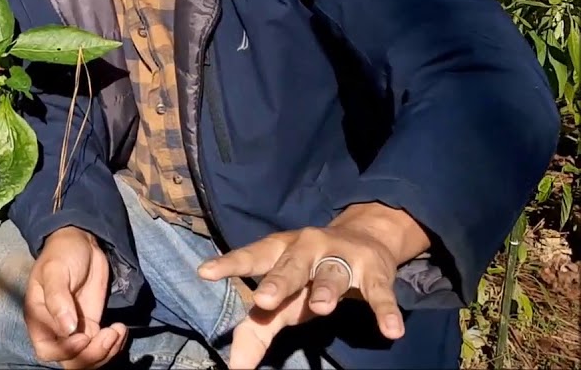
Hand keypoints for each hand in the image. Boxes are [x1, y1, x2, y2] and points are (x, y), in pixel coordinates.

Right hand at [23, 227, 127, 369]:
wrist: (81, 242)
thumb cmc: (62, 254)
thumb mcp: (55, 271)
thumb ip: (58, 299)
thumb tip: (67, 329)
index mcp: (39, 318)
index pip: (47, 350)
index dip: (66, 351)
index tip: (84, 336)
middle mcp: (55, 329)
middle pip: (71, 361)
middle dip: (92, 355)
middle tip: (109, 333)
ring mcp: (76, 331)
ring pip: (88, 360)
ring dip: (106, 353)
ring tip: (117, 331)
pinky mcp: (92, 327)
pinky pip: (102, 348)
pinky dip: (114, 346)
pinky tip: (120, 329)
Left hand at [197, 204, 429, 369]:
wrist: (365, 239)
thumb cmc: (309, 273)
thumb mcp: (284, 296)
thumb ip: (258, 326)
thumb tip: (236, 367)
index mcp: (280, 251)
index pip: (251, 257)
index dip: (229, 264)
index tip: (205, 272)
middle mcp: (307, 249)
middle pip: (290, 265)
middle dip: (278, 281)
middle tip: (263, 298)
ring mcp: (342, 258)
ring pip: (332, 274)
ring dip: (325, 289)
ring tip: (320, 307)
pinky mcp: (375, 274)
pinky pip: (380, 294)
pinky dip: (385, 311)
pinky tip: (391, 330)